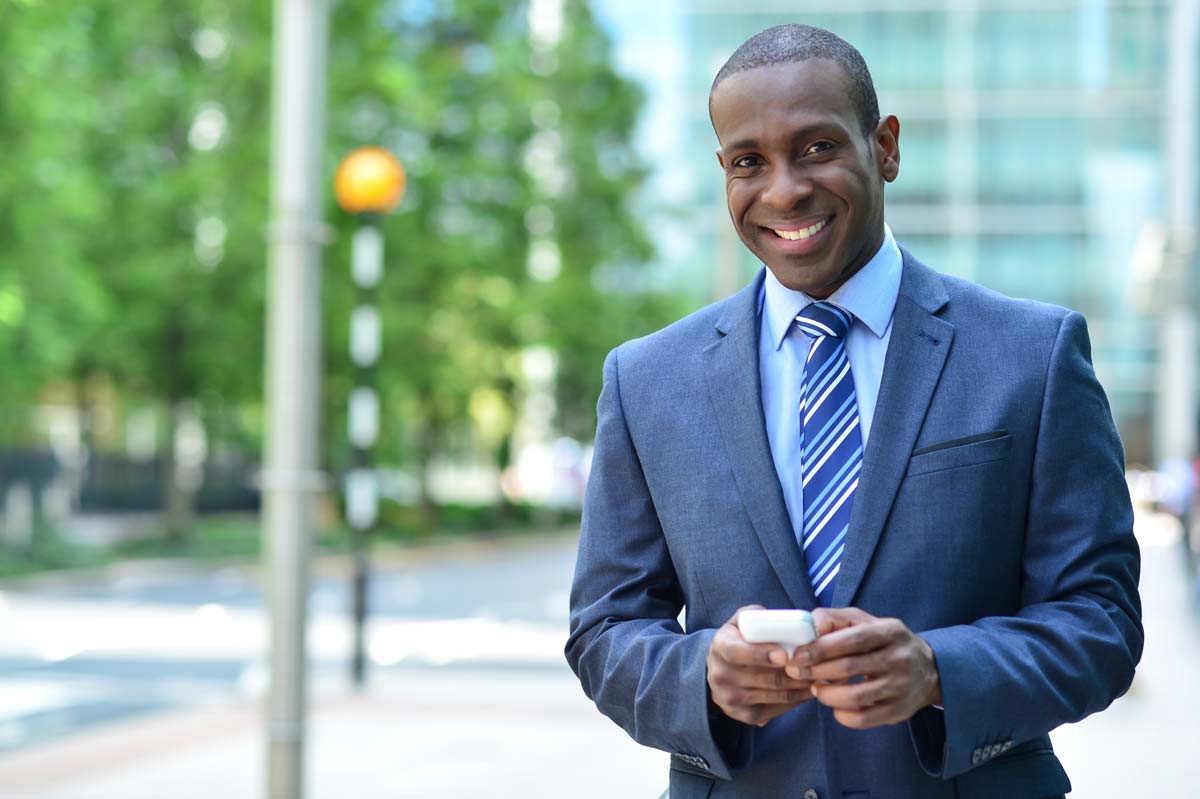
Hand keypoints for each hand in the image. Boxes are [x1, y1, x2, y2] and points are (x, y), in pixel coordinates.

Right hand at [706, 605, 815, 726]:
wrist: (719, 670)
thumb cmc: (737, 640)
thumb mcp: (740, 622)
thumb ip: (756, 616)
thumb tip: (782, 620)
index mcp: (720, 647)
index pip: (738, 652)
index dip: (762, 654)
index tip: (785, 654)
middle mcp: (721, 676)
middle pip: (764, 677)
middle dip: (794, 672)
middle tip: (816, 665)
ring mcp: (732, 698)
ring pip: (776, 694)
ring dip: (800, 686)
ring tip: (818, 676)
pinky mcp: (744, 715)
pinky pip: (777, 709)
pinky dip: (796, 700)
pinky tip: (807, 690)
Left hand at [788, 607, 941, 728]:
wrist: (927, 669)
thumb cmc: (882, 641)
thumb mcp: (864, 621)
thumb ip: (833, 618)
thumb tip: (809, 627)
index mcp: (890, 631)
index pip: (852, 639)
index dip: (821, 648)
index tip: (798, 655)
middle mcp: (899, 658)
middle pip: (849, 668)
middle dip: (815, 671)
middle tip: (797, 672)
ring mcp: (901, 687)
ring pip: (854, 696)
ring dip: (826, 695)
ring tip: (816, 689)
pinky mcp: (899, 711)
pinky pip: (864, 719)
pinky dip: (842, 715)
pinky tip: (835, 706)